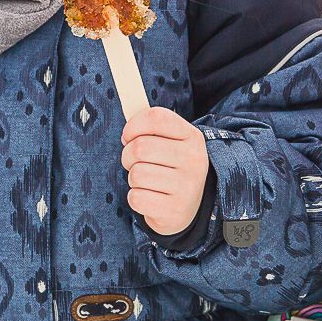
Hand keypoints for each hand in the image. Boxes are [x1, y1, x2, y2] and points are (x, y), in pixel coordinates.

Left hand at [119, 106, 209, 236]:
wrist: (192, 207)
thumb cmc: (173, 168)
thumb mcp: (172, 143)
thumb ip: (152, 127)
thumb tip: (127, 110)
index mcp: (192, 137)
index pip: (156, 118)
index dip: (134, 125)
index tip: (128, 136)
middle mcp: (194, 160)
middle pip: (140, 147)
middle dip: (127, 156)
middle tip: (134, 163)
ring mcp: (187, 187)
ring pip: (136, 174)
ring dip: (133, 179)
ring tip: (147, 182)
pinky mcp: (174, 210)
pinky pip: (136, 198)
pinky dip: (136, 198)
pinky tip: (150, 197)